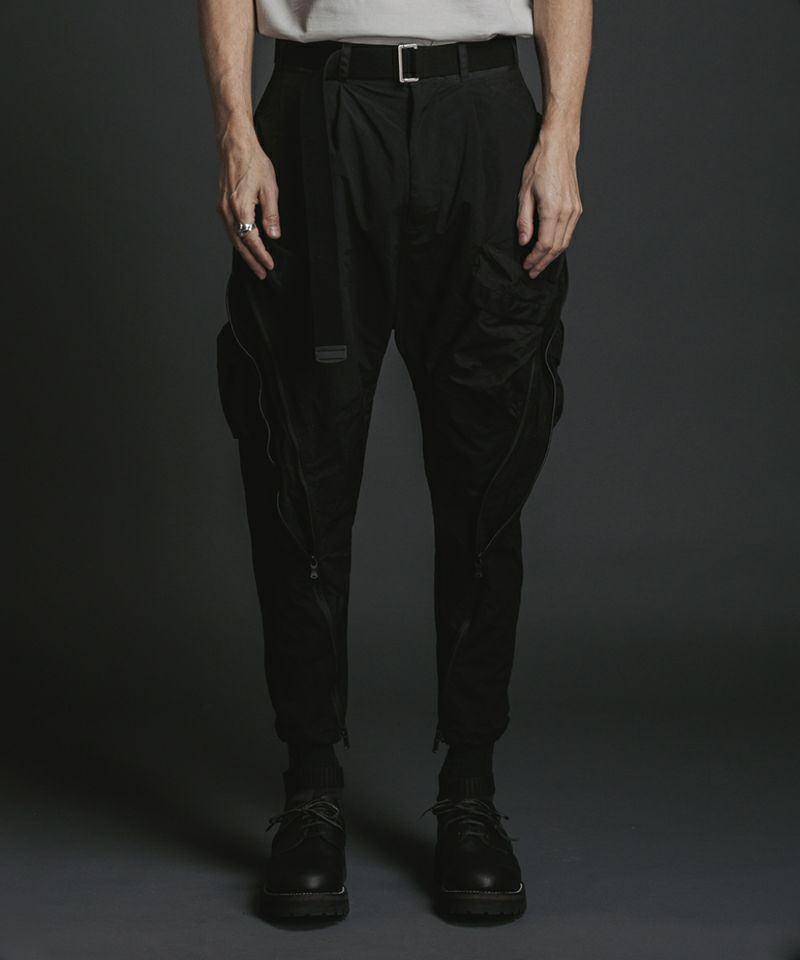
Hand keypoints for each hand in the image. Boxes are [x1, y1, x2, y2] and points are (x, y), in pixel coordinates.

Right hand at [216, 129, 280, 279]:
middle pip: (240, 244)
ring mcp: (222, 208)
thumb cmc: (252, 162)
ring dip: (244, 253)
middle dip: (251, 261)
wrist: (234, 144)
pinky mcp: (221, 204)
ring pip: (233, 237)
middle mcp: (228, 211)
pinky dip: (238, 240)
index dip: (261, 255)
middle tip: (261, 273)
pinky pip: (230, 228)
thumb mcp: (270, 189)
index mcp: (240, 209)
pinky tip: (245, 245)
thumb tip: (274, 235)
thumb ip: (271, 215)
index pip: (252, 240)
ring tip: (255, 264)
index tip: (270, 265)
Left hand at [517, 135, 581, 277]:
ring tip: (539, 263)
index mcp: (553, 210)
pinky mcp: (577, 208)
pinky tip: (549, 247)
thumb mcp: (524, 193)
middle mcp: (568, 212)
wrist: (559, 149)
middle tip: (532, 271)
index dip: (535, 258)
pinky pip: (569, 232)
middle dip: (543, 262)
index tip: (526, 265)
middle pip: (556, 247)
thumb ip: (524, 220)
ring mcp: (575, 210)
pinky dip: (559, 244)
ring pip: (565, 242)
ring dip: (552, 256)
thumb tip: (523, 241)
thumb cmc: (540, 166)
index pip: (544, 244)